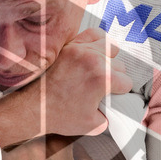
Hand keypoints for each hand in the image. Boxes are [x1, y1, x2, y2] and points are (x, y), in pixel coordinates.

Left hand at [0, 28, 131, 149]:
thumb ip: (110, 117)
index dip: (121, 92)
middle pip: (119, 65)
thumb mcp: (93, 125)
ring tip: (100, 69)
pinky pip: (93, 34)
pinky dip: (97, 41)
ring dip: (109, 59)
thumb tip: (116, 110)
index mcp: (103, 79)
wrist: (34, 107)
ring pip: (110, 47)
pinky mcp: (69, 46)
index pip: (126, 82)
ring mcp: (80, 50)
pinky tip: (94, 52)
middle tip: (103, 86)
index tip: (113, 95)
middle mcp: (94, 60)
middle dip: (114, 76)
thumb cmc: (60, 116)